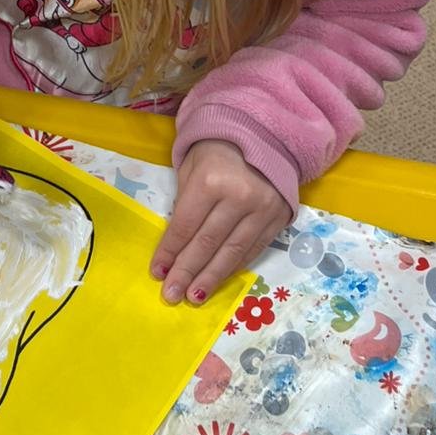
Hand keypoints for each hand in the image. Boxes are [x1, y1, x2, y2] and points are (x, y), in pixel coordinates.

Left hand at [150, 140, 290, 305]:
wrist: (261, 136)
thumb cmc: (215, 152)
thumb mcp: (191, 168)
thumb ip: (184, 205)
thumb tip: (174, 248)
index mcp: (211, 181)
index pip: (185, 225)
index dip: (170, 252)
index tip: (157, 273)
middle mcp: (239, 197)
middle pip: (207, 243)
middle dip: (187, 272)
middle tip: (172, 295)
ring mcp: (262, 210)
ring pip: (232, 252)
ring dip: (211, 278)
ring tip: (193, 297)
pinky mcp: (278, 219)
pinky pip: (253, 250)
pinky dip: (234, 267)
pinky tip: (219, 280)